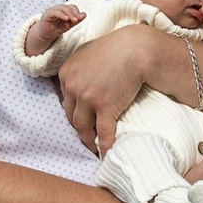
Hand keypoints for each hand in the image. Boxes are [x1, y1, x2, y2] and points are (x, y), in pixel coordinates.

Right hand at [19, 4, 86, 61]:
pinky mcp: (47, 14)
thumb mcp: (68, 26)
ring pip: (62, 8)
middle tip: (77, 20)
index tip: (80, 18)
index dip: (77, 12)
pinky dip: (61, 14)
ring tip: (73, 20)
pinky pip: (55, 12)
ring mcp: (52, 10)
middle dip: (74, 13)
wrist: (45, 35)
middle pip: (68, 7)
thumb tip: (84, 14)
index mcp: (64, 10)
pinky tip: (66, 19)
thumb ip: (75, 21)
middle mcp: (58, 9)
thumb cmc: (56, 29)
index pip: (72, 7)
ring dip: (69, 13)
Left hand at [55, 23, 173, 153]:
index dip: (74, 111)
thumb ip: (78, 68)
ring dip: (88, 140)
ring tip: (93, 147)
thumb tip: (76, 81)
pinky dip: (104, 146)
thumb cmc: (115, 48)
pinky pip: (103, 133)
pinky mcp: (105, 106)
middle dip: (79, 128)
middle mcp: (73, 86)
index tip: (80, 119)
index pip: (65, 100)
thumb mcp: (87, 53)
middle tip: (86, 136)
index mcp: (66, 73)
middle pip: (71, 115)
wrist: (136, 49)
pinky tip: (106, 154)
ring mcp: (88, 97)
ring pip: (82, 127)